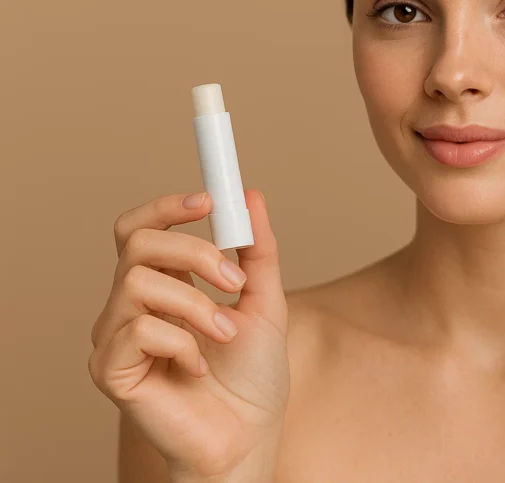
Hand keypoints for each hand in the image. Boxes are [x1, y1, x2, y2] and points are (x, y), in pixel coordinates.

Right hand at [88, 189, 289, 481]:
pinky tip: (197, 366)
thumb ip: (257, 251)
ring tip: (224, 334)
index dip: (166, 206)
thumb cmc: (253, 376)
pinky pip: (138, 330)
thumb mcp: (266, 301)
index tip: (208, 200)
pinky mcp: (110, 370)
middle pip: (137, 243)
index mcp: (163, 284)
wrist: (249, 435)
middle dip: (194, 252)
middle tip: (234, 281)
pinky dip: (181, 342)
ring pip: (138, 282)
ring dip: (196, 304)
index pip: (141, 229)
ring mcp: (116, 336)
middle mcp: (131, 306)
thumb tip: (251, 197)